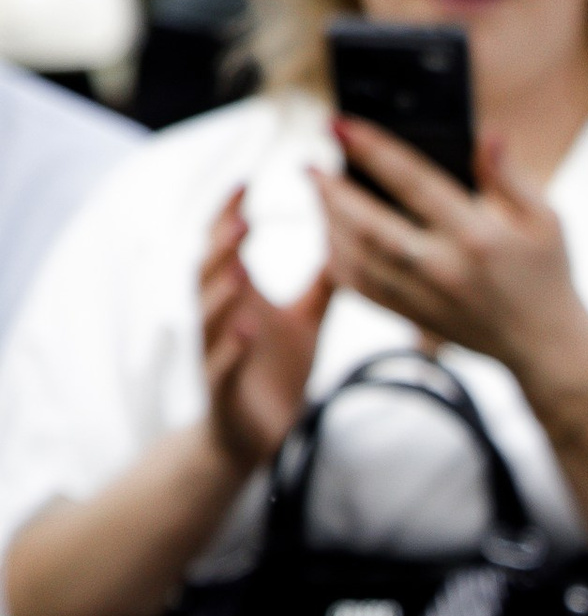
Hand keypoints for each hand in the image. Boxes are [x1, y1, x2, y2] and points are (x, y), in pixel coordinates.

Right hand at [197, 183, 330, 472]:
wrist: (252, 434)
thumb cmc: (274, 370)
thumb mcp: (305, 320)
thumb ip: (322, 281)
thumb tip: (350, 239)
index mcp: (238, 296)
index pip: (226, 246)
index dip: (230, 215)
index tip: (245, 181)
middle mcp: (221, 319)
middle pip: (210, 274)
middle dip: (222, 245)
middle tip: (243, 216)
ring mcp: (218, 353)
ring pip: (210, 317)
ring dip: (222, 291)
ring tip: (240, 264)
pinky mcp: (223, 391)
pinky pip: (222, 367)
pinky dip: (232, 349)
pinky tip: (247, 331)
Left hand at [317, 122, 587, 391]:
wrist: (544, 346)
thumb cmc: (547, 274)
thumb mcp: (547, 220)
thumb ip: (510, 176)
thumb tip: (486, 134)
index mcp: (479, 236)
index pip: (414, 182)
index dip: (373, 150)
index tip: (340, 125)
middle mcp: (445, 268)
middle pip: (369, 226)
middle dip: (331, 192)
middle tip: (309, 164)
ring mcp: (424, 296)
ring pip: (356, 258)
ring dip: (328, 223)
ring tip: (317, 193)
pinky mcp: (412, 316)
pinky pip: (359, 288)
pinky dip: (336, 260)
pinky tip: (329, 236)